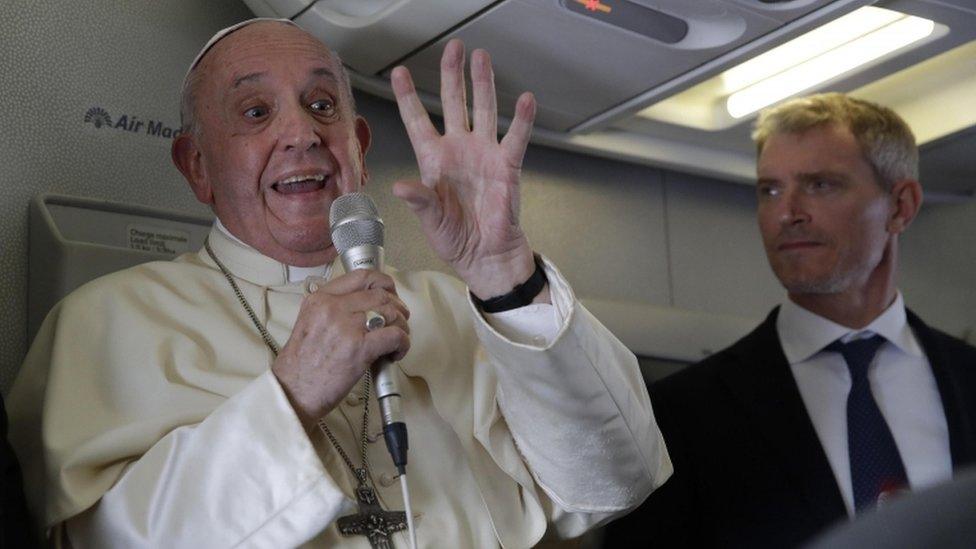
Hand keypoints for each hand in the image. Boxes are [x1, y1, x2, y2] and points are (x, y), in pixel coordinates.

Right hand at [271, 270, 409, 428]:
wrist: (293, 392)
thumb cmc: (302, 365)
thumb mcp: (310, 323)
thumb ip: (334, 310)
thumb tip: (368, 307)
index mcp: (320, 299)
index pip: (362, 277)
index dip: (384, 283)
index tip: (391, 294)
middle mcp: (333, 307)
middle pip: (381, 294)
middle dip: (398, 307)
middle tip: (399, 322)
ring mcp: (347, 327)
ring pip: (392, 312)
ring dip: (402, 326)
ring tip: (397, 341)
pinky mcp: (360, 348)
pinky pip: (395, 335)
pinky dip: (403, 343)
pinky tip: (395, 353)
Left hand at [391, 39, 544, 301]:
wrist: (485, 256)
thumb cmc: (455, 239)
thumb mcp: (430, 220)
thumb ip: (419, 200)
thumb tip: (401, 186)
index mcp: (433, 161)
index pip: (418, 121)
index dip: (409, 97)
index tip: (400, 73)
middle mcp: (458, 151)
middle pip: (454, 104)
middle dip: (452, 75)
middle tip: (453, 49)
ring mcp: (483, 155)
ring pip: (484, 110)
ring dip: (483, 84)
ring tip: (482, 58)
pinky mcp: (506, 166)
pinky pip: (515, 138)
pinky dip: (521, 119)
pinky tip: (524, 99)